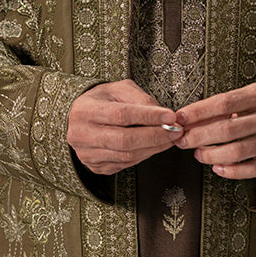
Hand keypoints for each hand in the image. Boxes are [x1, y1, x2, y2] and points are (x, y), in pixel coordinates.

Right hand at [67, 80, 182, 175]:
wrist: (80, 118)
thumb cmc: (102, 100)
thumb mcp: (118, 89)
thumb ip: (139, 98)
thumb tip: (162, 114)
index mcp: (85, 110)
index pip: (121, 114)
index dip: (148, 116)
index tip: (170, 116)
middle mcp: (82, 134)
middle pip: (124, 139)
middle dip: (155, 136)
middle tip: (175, 130)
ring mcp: (87, 154)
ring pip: (126, 155)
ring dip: (153, 148)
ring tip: (169, 138)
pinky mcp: (95, 167)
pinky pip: (124, 164)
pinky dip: (144, 155)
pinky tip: (154, 146)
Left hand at [174, 83, 255, 178]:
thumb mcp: (250, 96)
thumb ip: (224, 106)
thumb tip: (189, 120)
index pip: (223, 103)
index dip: (198, 112)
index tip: (180, 118)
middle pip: (227, 129)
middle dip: (199, 136)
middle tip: (182, 140)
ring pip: (237, 152)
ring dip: (212, 155)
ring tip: (198, 154)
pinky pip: (252, 170)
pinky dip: (231, 171)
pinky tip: (217, 168)